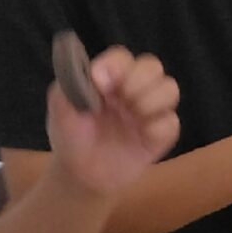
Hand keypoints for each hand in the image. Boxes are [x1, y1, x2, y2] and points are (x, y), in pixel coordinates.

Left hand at [47, 49, 181, 200]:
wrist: (80, 175)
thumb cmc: (71, 137)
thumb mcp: (60, 108)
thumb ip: (70, 85)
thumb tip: (96, 76)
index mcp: (109, 80)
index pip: (122, 58)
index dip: (117, 64)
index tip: (101, 81)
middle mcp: (132, 91)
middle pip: (152, 66)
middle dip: (139, 79)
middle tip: (123, 98)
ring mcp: (148, 112)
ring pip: (170, 88)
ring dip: (153, 98)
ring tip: (133, 114)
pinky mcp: (159, 136)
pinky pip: (171, 123)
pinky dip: (158, 127)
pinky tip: (141, 136)